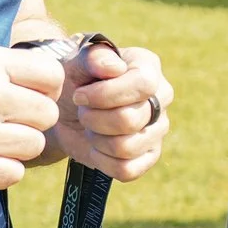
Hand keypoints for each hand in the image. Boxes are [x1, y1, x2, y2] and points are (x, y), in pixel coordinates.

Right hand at [0, 44, 64, 191]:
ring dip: (17, 146)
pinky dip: (1, 170)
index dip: (45, 88)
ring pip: (34, 145)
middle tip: (9, 122)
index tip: (31, 96)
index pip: (49, 75)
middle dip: (32, 119)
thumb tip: (36, 78)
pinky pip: (13, 174)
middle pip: (46, 114)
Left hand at [52, 40, 172, 181]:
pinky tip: (97, 147)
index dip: (106, 95)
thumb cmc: (76, 80)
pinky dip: (103, 161)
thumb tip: (115, 68)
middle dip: (93, 119)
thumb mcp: (76, 62)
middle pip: (129, 120)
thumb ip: (94, 57)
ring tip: (91, 127)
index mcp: (148, 68)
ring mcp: (158, 129)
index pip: (143, 85)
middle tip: (83, 112)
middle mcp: (161, 98)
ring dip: (96, 140)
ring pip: (126, 147)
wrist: (66, 110)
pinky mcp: (150, 156)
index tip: (79, 95)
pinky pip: (127, 170)